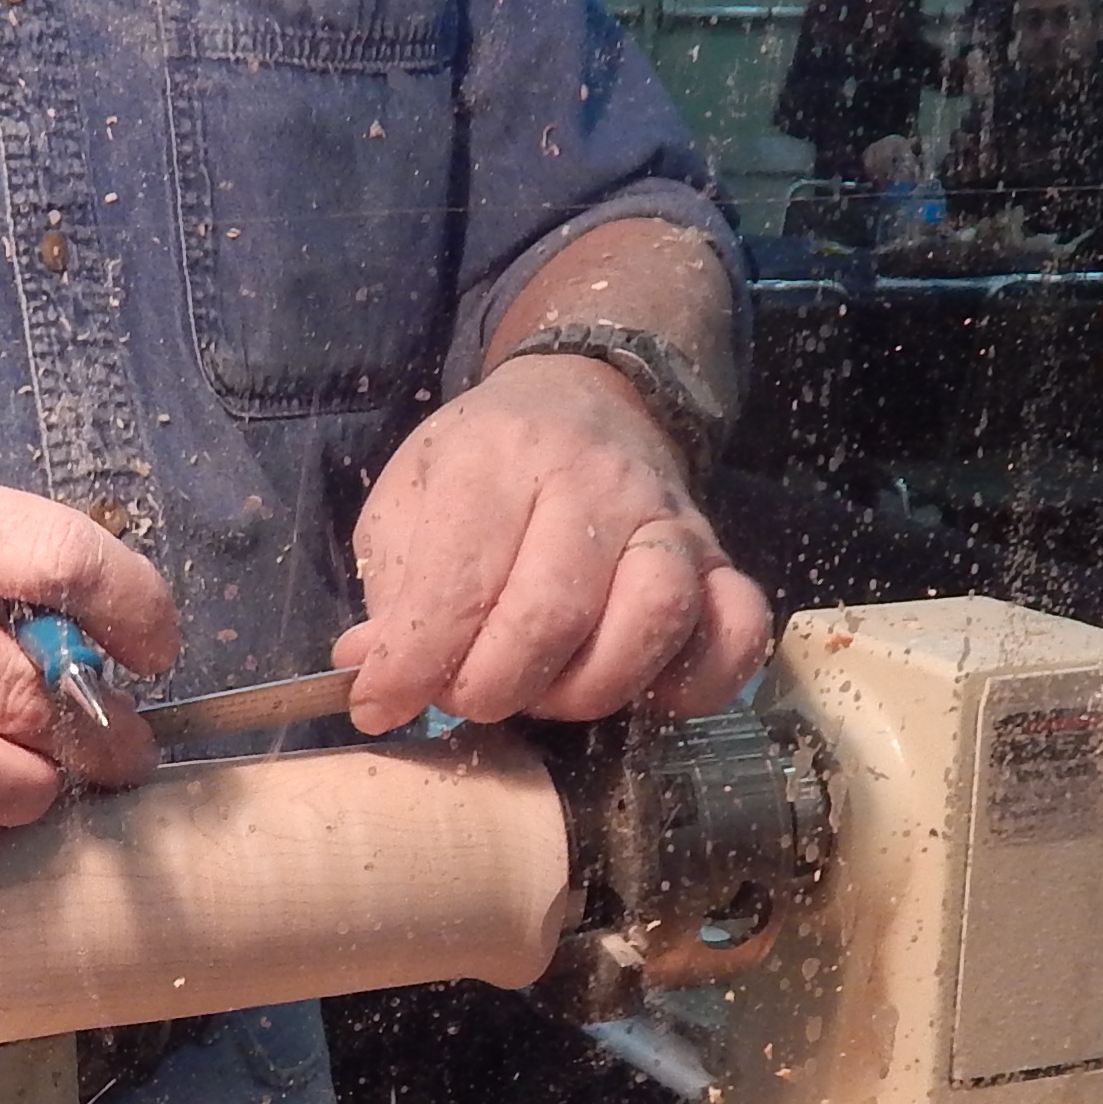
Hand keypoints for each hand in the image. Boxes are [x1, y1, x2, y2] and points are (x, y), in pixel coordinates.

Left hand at [331, 356, 766, 732]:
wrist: (587, 399)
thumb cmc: (485, 466)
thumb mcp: (410, 500)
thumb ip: (391, 588)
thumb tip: (368, 671)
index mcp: (500, 459)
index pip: (458, 579)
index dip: (413, 662)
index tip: (378, 705)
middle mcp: (594, 482)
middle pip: (553, 612)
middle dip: (493, 684)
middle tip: (465, 695)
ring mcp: (667, 520)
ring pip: (652, 620)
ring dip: (586, 688)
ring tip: (543, 694)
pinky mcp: (718, 560)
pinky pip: (735, 631)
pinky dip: (694, 683)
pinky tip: (643, 693)